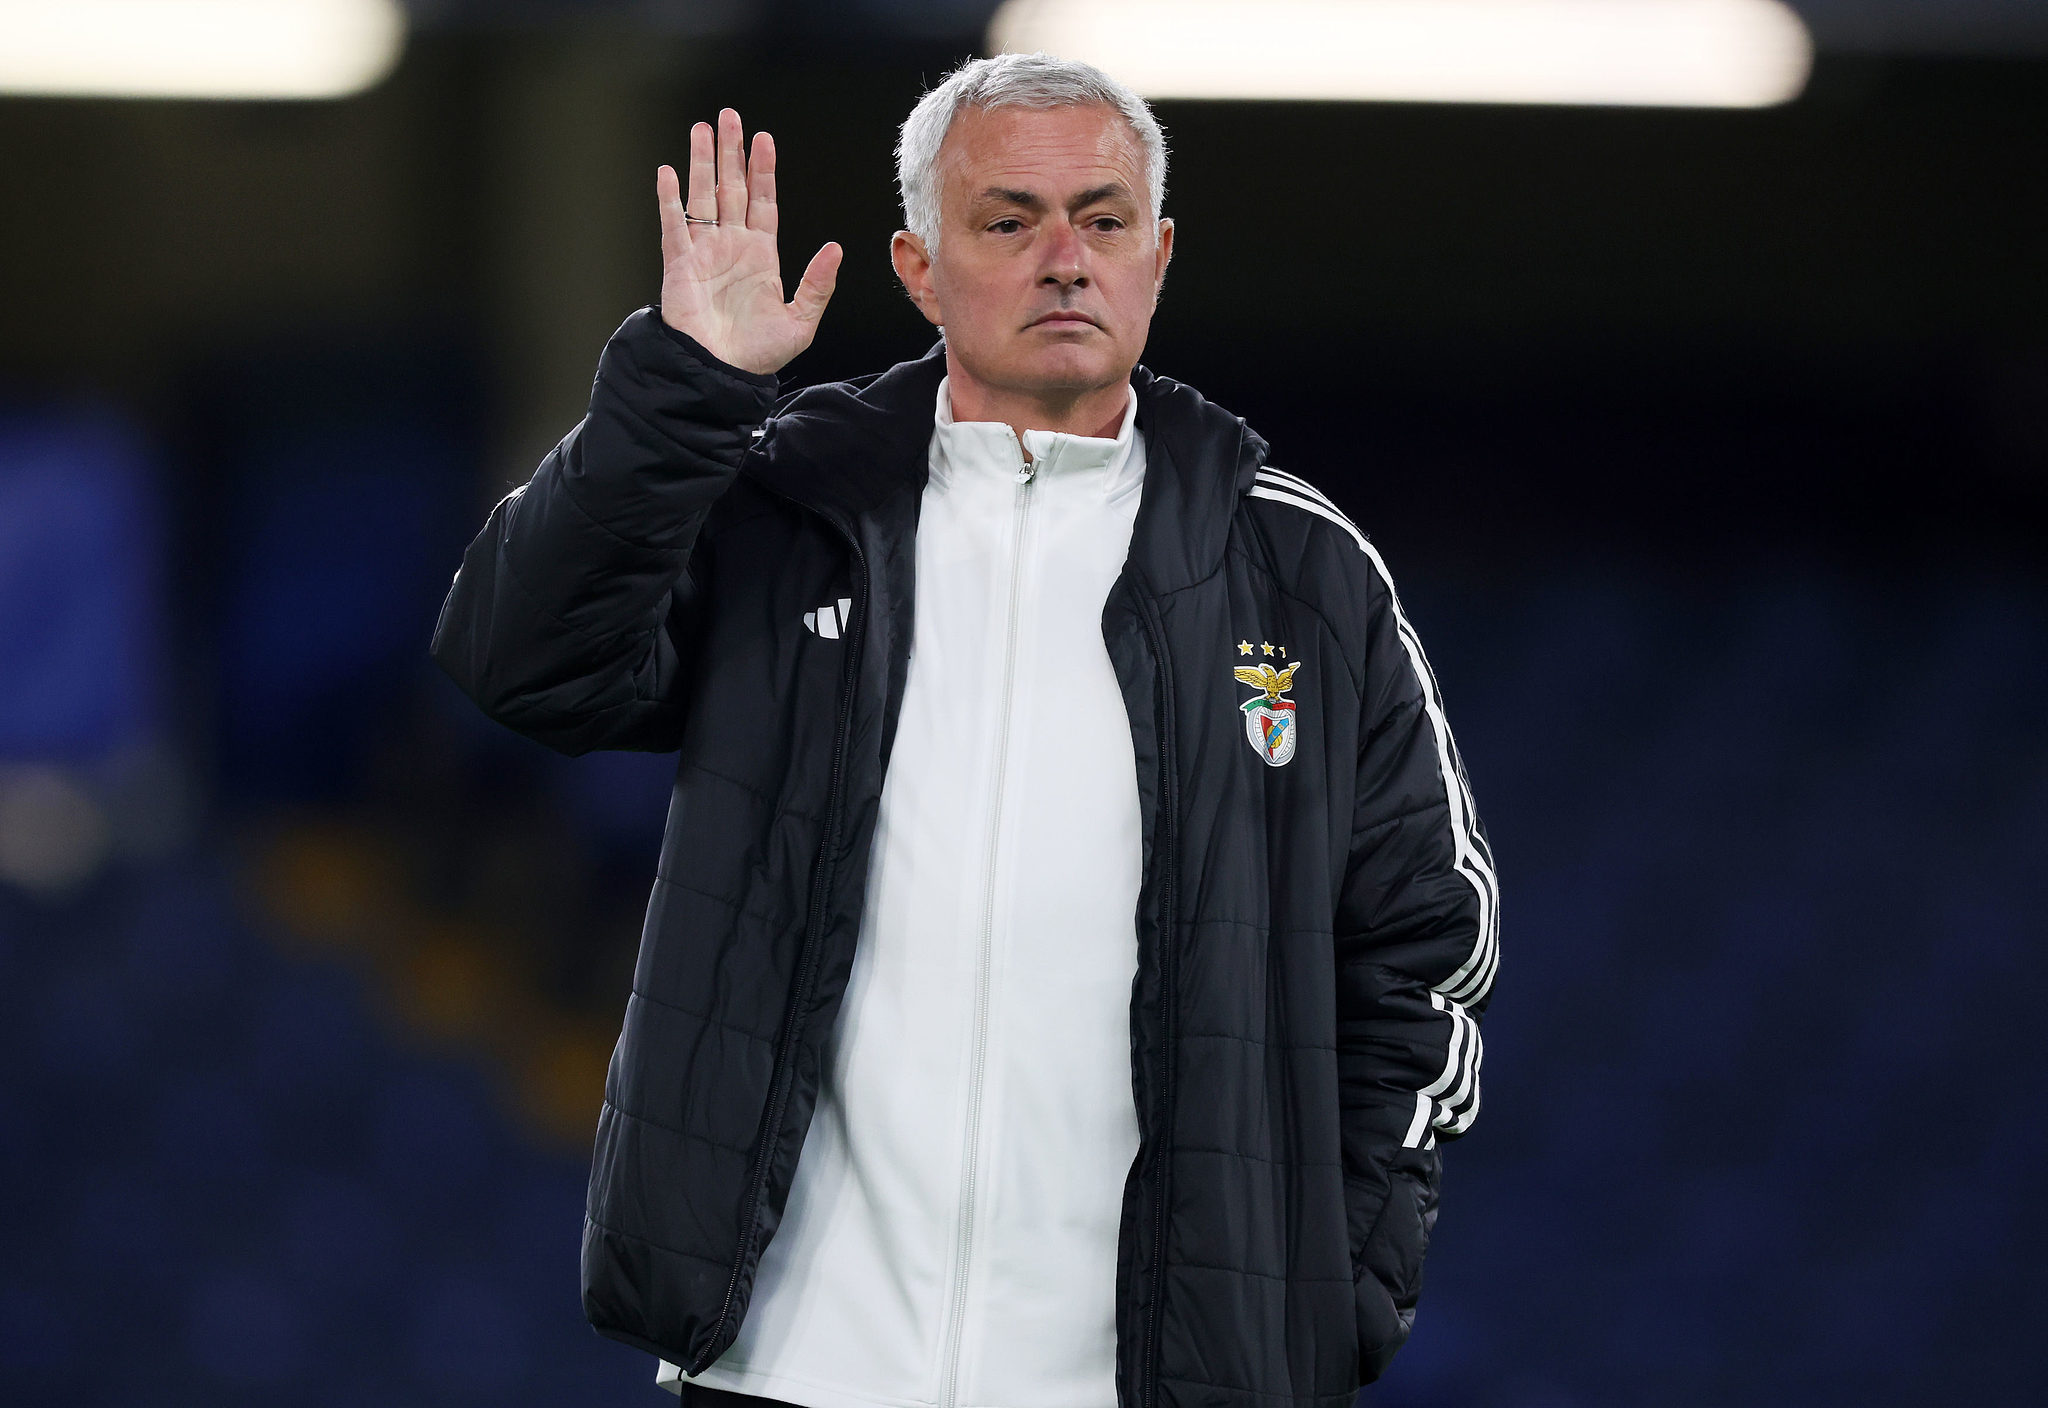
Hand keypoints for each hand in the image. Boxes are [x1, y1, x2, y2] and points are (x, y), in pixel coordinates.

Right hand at [657, 108, 841, 375]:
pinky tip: (668, 171)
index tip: (764, 140)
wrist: (720, 375)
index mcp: (761, 257)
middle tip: (729, 116)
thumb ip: (817, 284)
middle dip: (731, 152)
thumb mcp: (801, 322)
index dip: (763, 170)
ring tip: (702, 129)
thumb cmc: (757, 356)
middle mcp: (732, 247)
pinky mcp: (679, 265)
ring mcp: (704, 253)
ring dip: (701, 162)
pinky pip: (673, 224)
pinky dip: (669, 198)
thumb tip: (835, 248)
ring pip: (702, 196)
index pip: (763, 202)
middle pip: (732, 188)